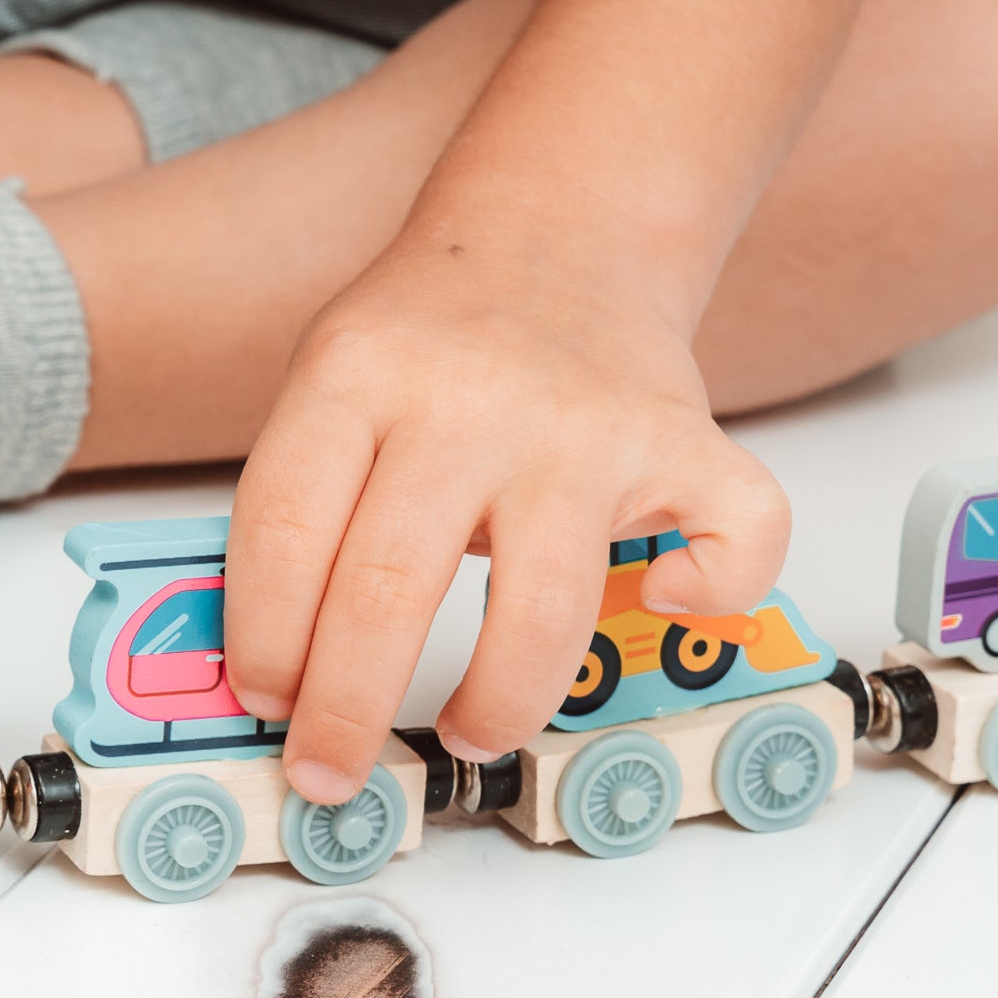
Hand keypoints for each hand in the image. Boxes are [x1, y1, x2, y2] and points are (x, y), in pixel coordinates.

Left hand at [223, 231, 790, 802]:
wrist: (560, 225)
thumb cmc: (436, 334)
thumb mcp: (333, 378)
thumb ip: (307, 502)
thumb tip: (279, 672)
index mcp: (356, 374)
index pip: (283, 530)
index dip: (267, 641)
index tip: (270, 702)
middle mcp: (468, 397)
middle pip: (387, 586)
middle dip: (347, 710)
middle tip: (333, 771)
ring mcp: (581, 422)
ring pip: (543, 608)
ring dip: (497, 702)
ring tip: (468, 728)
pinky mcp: (681, 437)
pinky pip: (730, 540)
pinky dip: (713, 594)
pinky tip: (662, 600)